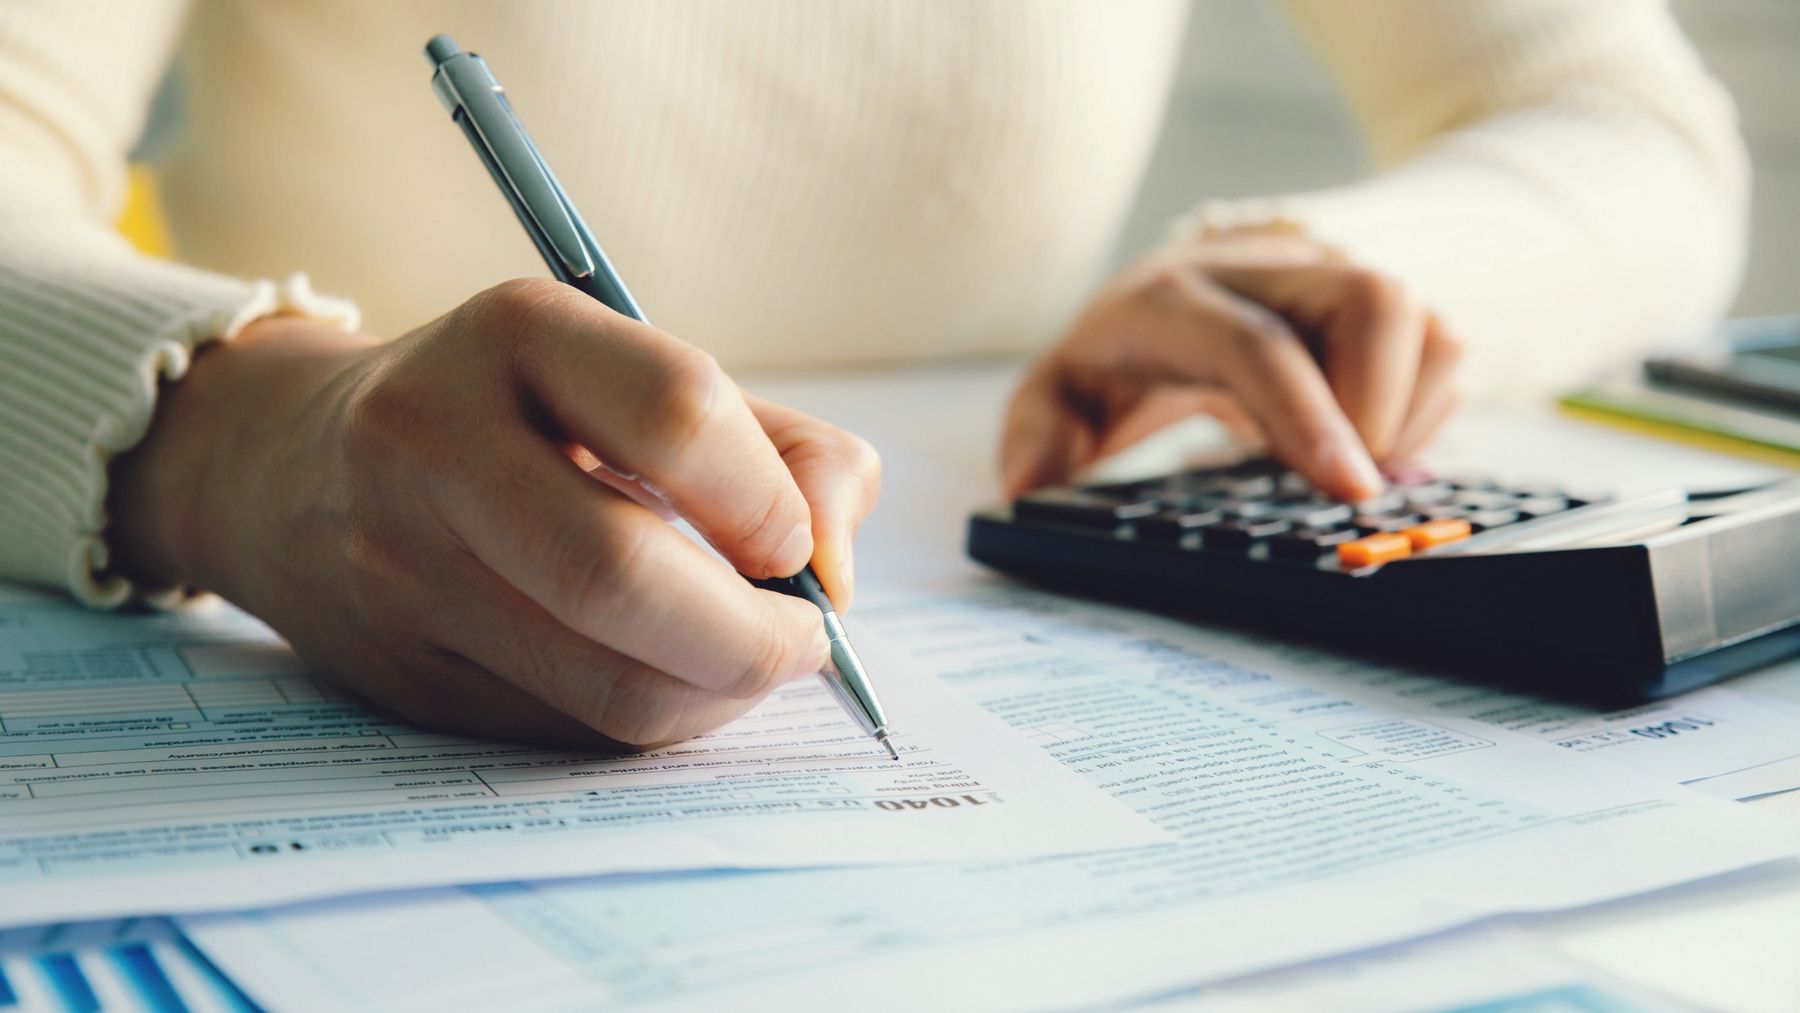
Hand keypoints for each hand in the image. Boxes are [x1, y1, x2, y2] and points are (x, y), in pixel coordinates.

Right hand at [109, 278, 880, 748]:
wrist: (294, 466)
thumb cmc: (521, 415)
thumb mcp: (643, 377)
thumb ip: (782, 448)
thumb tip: (834, 569)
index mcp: (518, 333)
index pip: (677, 416)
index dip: (770, 502)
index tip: (800, 547)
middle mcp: (436, 439)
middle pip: (622, 574)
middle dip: (752, 637)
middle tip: (802, 641)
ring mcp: (402, 564)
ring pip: (603, 681)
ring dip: (717, 694)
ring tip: (748, 660)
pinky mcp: (402, 671)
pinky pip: (570, 728)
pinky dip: (655, 717)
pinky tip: (672, 679)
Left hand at [1000, 232, 1462, 500]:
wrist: (1174, 293)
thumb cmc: (1119, 358)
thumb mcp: (1059, 396)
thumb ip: (1038, 436)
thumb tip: (1029, 487)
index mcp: (1175, 298)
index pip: (1258, 344)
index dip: (1308, 416)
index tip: (1348, 491)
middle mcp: (1265, 270)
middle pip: (1371, 299)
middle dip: (1379, 404)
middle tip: (1344, 484)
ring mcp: (1332, 278)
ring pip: (1424, 321)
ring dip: (1408, 411)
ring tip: (1349, 466)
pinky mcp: (1380, 303)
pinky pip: (1445, 346)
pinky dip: (1425, 409)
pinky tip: (1368, 445)